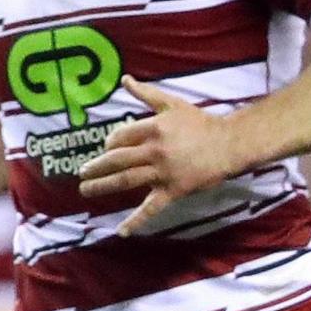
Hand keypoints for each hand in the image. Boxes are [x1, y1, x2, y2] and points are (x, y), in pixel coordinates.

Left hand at [78, 78, 261, 234]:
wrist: (228, 145)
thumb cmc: (200, 123)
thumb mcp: (172, 103)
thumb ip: (146, 93)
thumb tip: (125, 79)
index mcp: (153, 129)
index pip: (120, 137)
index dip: (109, 143)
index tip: (107, 149)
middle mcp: (154, 151)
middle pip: (117, 160)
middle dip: (96, 167)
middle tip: (82, 172)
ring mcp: (162, 173)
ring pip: (126, 181)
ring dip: (102, 186)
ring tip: (86, 190)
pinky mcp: (172, 191)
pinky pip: (151, 208)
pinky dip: (136, 221)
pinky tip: (121, 230)